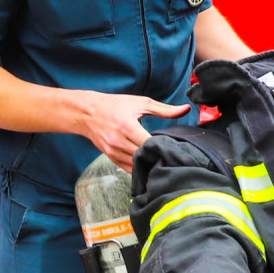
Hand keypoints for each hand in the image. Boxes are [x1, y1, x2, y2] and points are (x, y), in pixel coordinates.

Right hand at [75, 91, 189, 169]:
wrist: (88, 113)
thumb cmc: (114, 106)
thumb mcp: (140, 103)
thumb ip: (164, 109)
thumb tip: (186, 109)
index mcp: (127, 126)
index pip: (150, 143)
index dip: (163, 146)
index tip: (174, 146)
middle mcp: (119, 141)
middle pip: (144, 156)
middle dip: (158, 157)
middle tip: (173, 157)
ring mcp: (114, 152)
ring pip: (137, 165)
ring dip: (149, 164)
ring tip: (162, 161)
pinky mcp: (111, 158)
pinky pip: (129, 169)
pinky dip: (139, 168)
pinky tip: (149, 165)